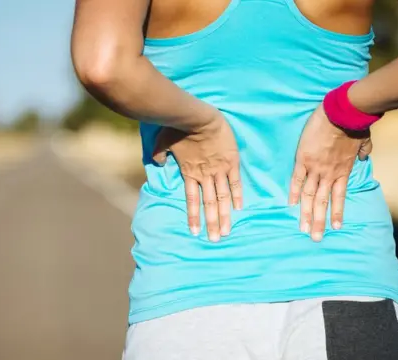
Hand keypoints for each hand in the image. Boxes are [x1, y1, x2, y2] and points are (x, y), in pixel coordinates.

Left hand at [153, 113, 241, 241]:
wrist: (197, 117)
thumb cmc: (177, 127)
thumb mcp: (163, 141)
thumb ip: (160, 154)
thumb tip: (158, 163)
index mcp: (189, 173)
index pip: (192, 200)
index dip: (193, 216)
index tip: (195, 232)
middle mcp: (205, 176)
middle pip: (209, 204)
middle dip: (212, 223)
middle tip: (215, 239)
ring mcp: (219, 170)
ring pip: (223, 197)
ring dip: (225, 215)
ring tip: (226, 231)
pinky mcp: (231, 162)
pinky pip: (235, 182)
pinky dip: (237, 195)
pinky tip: (239, 209)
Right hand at [289, 104, 371, 241]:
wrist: (343, 114)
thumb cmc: (355, 125)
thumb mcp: (364, 140)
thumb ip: (363, 151)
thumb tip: (363, 157)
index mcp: (343, 171)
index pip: (339, 196)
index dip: (337, 212)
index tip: (335, 227)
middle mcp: (329, 174)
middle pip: (323, 202)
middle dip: (320, 221)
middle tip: (316, 238)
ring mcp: (316, 168)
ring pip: (310, 195)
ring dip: (307, 213)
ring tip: (304, 229)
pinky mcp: (304, 159)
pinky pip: (297, 179)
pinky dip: (295, 192)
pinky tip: (291, 204)